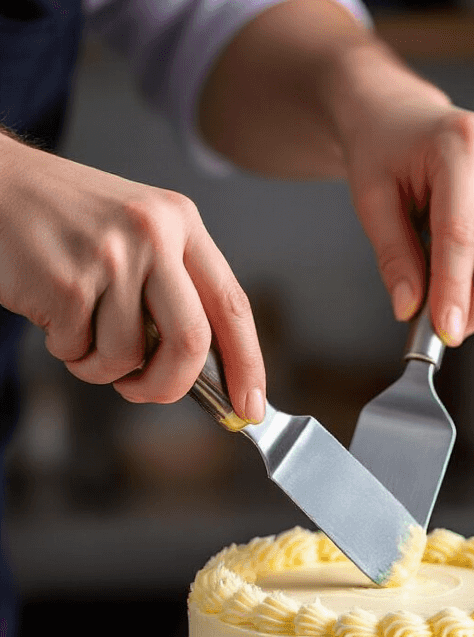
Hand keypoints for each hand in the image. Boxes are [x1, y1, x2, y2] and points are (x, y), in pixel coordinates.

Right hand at [0, 134, 264, 419]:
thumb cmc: (66, 221)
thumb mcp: (137, 234)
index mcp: (181, 222)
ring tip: (78, 331)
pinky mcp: (68, 282)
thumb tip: (206, 373)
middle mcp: (154, 233)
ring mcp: (111, 256)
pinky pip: (81, 354)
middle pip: (191, 343)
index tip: (251, 406)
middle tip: (142, 391)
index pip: (233, 306)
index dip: (247, 365)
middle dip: (168, 386)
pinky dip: (67, 352)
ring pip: (128, 358)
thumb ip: (173, 291)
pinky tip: (52, 313)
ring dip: (100, 367)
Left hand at [333, 48, 473, 344]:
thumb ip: (394, 256)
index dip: (455, 291)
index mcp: (460, 143)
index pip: (461, 235)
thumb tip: (410, 309)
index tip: (447, 332)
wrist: (402, 116)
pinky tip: (472, 276)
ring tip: (454, 302)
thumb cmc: (384, 153)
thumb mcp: (372, 200)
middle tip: (451, 331)